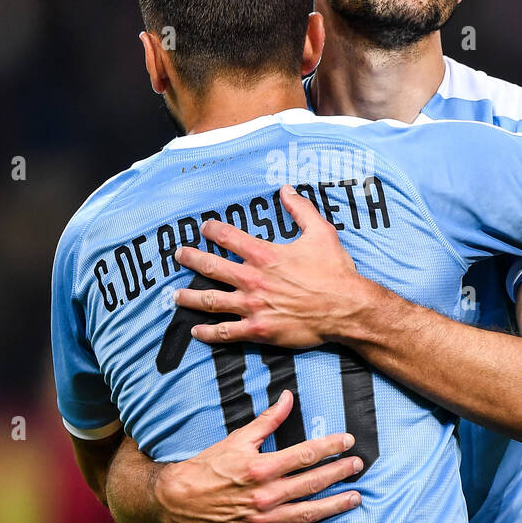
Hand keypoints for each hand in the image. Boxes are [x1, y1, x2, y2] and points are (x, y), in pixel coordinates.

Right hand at [154, 389, 363, 522]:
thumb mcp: (238, 438)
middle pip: (312, 482)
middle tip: (358, 466)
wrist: (179, 499)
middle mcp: (266, 494)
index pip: (306, 454)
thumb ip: (268, 420)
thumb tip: (288, 397)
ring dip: (335, 505)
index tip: (348, 441)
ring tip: (355, 498)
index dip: (331, 446)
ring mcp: (263, 518)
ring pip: (308, 512)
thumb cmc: (208, 466)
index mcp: (262, 466)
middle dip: (339, 473)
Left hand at [173, 184, 373, 347]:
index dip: (212, 230)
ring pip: (210, 301)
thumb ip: (300, 209)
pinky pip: (225, 332)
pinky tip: (195, 332)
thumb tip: (286, 189)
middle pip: (210, 267)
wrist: (346, 308)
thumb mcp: (321, 232)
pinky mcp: (258, 330)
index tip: (204, 228)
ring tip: (176, 296)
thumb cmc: (334, 271)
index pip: (228, 237)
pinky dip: (208, 333)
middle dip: (190, 259)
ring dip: (189, 298)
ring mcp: (252, 306)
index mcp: (264, 255)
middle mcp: (252, 279)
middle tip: (179, 255)